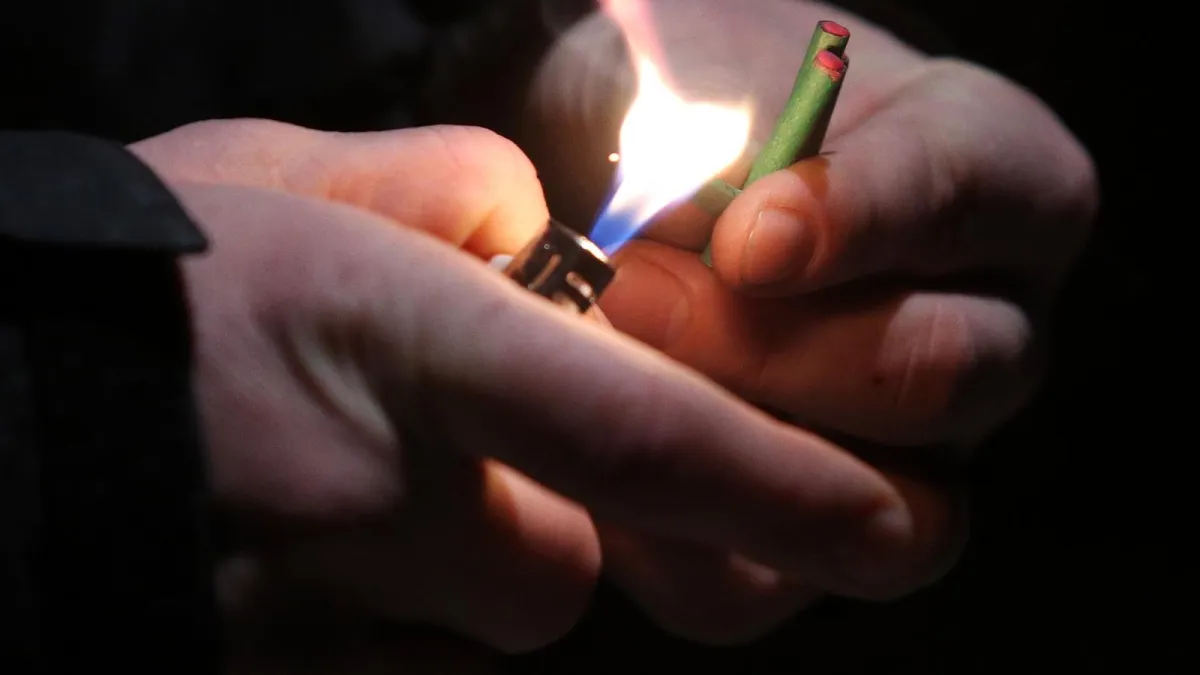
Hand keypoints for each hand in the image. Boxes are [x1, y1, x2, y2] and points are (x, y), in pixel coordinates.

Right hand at [132, 120, 921, 654]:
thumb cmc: (118, 273)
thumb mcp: (286, 177)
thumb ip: (446, 193)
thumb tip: (532, 230)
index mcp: (407, 344)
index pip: (655, 443)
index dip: (800, 497)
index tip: (911, 529)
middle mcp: (380, 494)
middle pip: (563, 567)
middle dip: (543, 520)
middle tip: (436, 443)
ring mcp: (317, 607)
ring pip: (479, 615)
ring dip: (452, 557)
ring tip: (328, 476)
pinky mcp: (276, 669)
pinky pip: (393, 651)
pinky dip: (382, 600)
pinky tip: (284, 528)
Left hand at [529, 0, 1096, 641]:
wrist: (624, 176)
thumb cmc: (676, 110)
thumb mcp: (699, 75)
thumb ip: (725, 137)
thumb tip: (725, 255)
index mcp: (993, 182)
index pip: (968, 197)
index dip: (854, 222)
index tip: (745, 237)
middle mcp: (985, 328)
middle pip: (942, 374)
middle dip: (767, 345)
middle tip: (632, 295)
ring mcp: (915, 453)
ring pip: (884, 511)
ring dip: (726, 447)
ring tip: (610, 380)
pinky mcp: (805, 545)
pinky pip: (758, 590)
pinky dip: (667, 538)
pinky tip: (591, 459)